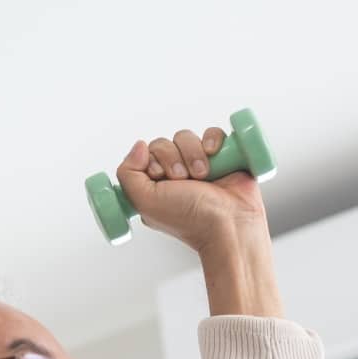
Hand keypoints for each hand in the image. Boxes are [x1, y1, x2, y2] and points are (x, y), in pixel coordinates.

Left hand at [113, 127, 268, 260]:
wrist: (230, 224)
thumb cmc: (191, 220)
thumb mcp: (145, 202)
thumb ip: (128, 174)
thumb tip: (139, 146)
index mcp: (155, 185)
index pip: (145, 154)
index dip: (153, 161)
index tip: (162, 178)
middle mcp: (176, 174)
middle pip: (164, 143)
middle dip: (173, 159)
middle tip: (184, 180)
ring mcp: (199, 164)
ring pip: (186, 137)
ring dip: (193, 154)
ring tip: (202, 176)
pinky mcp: (222, 157)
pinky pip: (212, 134)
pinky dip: (213, 140)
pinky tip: (214, 156)